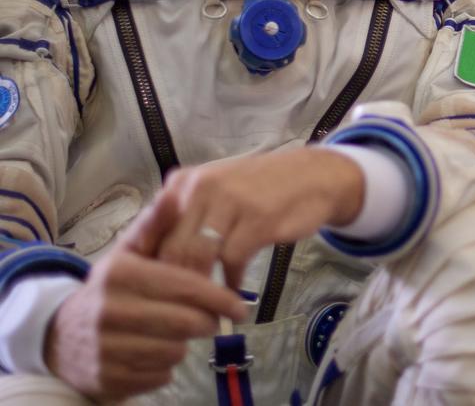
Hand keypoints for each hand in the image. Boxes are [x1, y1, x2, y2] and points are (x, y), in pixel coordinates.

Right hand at [44, 198, 247, 398]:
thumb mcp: (129, 253)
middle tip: (211, 319)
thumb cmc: (111, 289)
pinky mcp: (107, 379)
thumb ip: (155, 225)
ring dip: (184, 343)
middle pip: (186, 323)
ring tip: (175, 332)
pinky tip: (153, 351)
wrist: (61, 336)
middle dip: (207, 322)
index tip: (238, 304)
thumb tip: (174, 195)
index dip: (219, 297)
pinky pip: (160, 376)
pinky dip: (165, 366)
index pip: (185, 287)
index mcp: (119, 274)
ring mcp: (105, 349)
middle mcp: (108, 311)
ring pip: (176, 351)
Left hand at [153, 147, 363, 288]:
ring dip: (202, 289)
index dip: (151, 269)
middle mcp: (201, 188)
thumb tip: (153, 266)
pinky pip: (232, 261)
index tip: (157, 294)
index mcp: (182, 183)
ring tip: (206, 307)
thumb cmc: (258, 189)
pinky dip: (230, 284)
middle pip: (171, 249)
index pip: (150, 234)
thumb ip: (184, 219)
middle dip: (175, 286)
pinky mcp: (257, 219)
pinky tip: (233, 292)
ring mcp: (230, 201)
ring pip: (199, 257)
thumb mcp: (214, 194)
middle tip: (180, 309)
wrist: (312, 176)